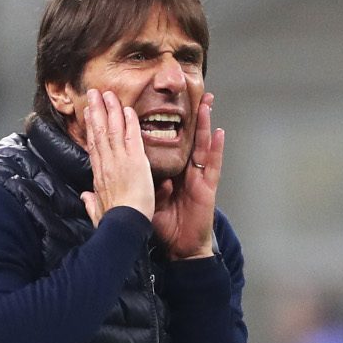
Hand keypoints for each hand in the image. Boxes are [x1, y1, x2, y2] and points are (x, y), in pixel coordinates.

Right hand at [80, 89, 154, 224]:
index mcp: (99, 175)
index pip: (94, 145)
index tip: (89, 113)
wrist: (123, 226)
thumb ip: (91, 203)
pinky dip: (129, 122)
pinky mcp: (134, 162)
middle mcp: (106, 164)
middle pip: (99, 132)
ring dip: (110, 109)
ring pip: (112, 129)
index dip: (91, 127)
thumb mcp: (97, 212)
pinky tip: (127, 109)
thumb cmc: (112, 223)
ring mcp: (119, 161)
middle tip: (94, 93)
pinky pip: (131, 137)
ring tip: (107, 93)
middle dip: (96, 110)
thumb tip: (85, 197)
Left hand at [151, 92, 223, 259]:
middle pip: (187, 138)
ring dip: (205, 124)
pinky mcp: (208, 187)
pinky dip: (216, 149)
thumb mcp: (145, 201)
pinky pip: (213, 165)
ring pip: (202, 145)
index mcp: (169, 173)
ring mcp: (198, 177)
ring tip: (206, 103)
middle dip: (190, 116)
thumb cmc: (164, 226)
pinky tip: (219, 132)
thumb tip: (122, 175)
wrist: (180, 248)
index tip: (165, 106)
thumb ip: (135, 186)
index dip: (166, 126)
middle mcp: (185, 171)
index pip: (166, 144)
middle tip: (192, 93)